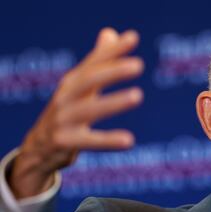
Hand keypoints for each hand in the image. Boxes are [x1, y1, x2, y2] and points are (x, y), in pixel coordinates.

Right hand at [8, 28, 143, 198]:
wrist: (38, 146)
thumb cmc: (66, 111)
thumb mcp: (80, 86)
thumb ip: (97, 62)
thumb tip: (110, 32)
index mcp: (73, 82)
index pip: (94, 62)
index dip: (112, 50)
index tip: (133, 38)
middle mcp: (66, 96)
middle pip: (89, 80)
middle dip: (112, 71)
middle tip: (138, 65)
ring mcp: (63, 119)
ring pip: (89, 109)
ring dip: (113, 102)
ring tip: (138, 95)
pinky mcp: (64, 142)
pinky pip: (88, 141)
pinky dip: (107, 141)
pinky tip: (129, 140)